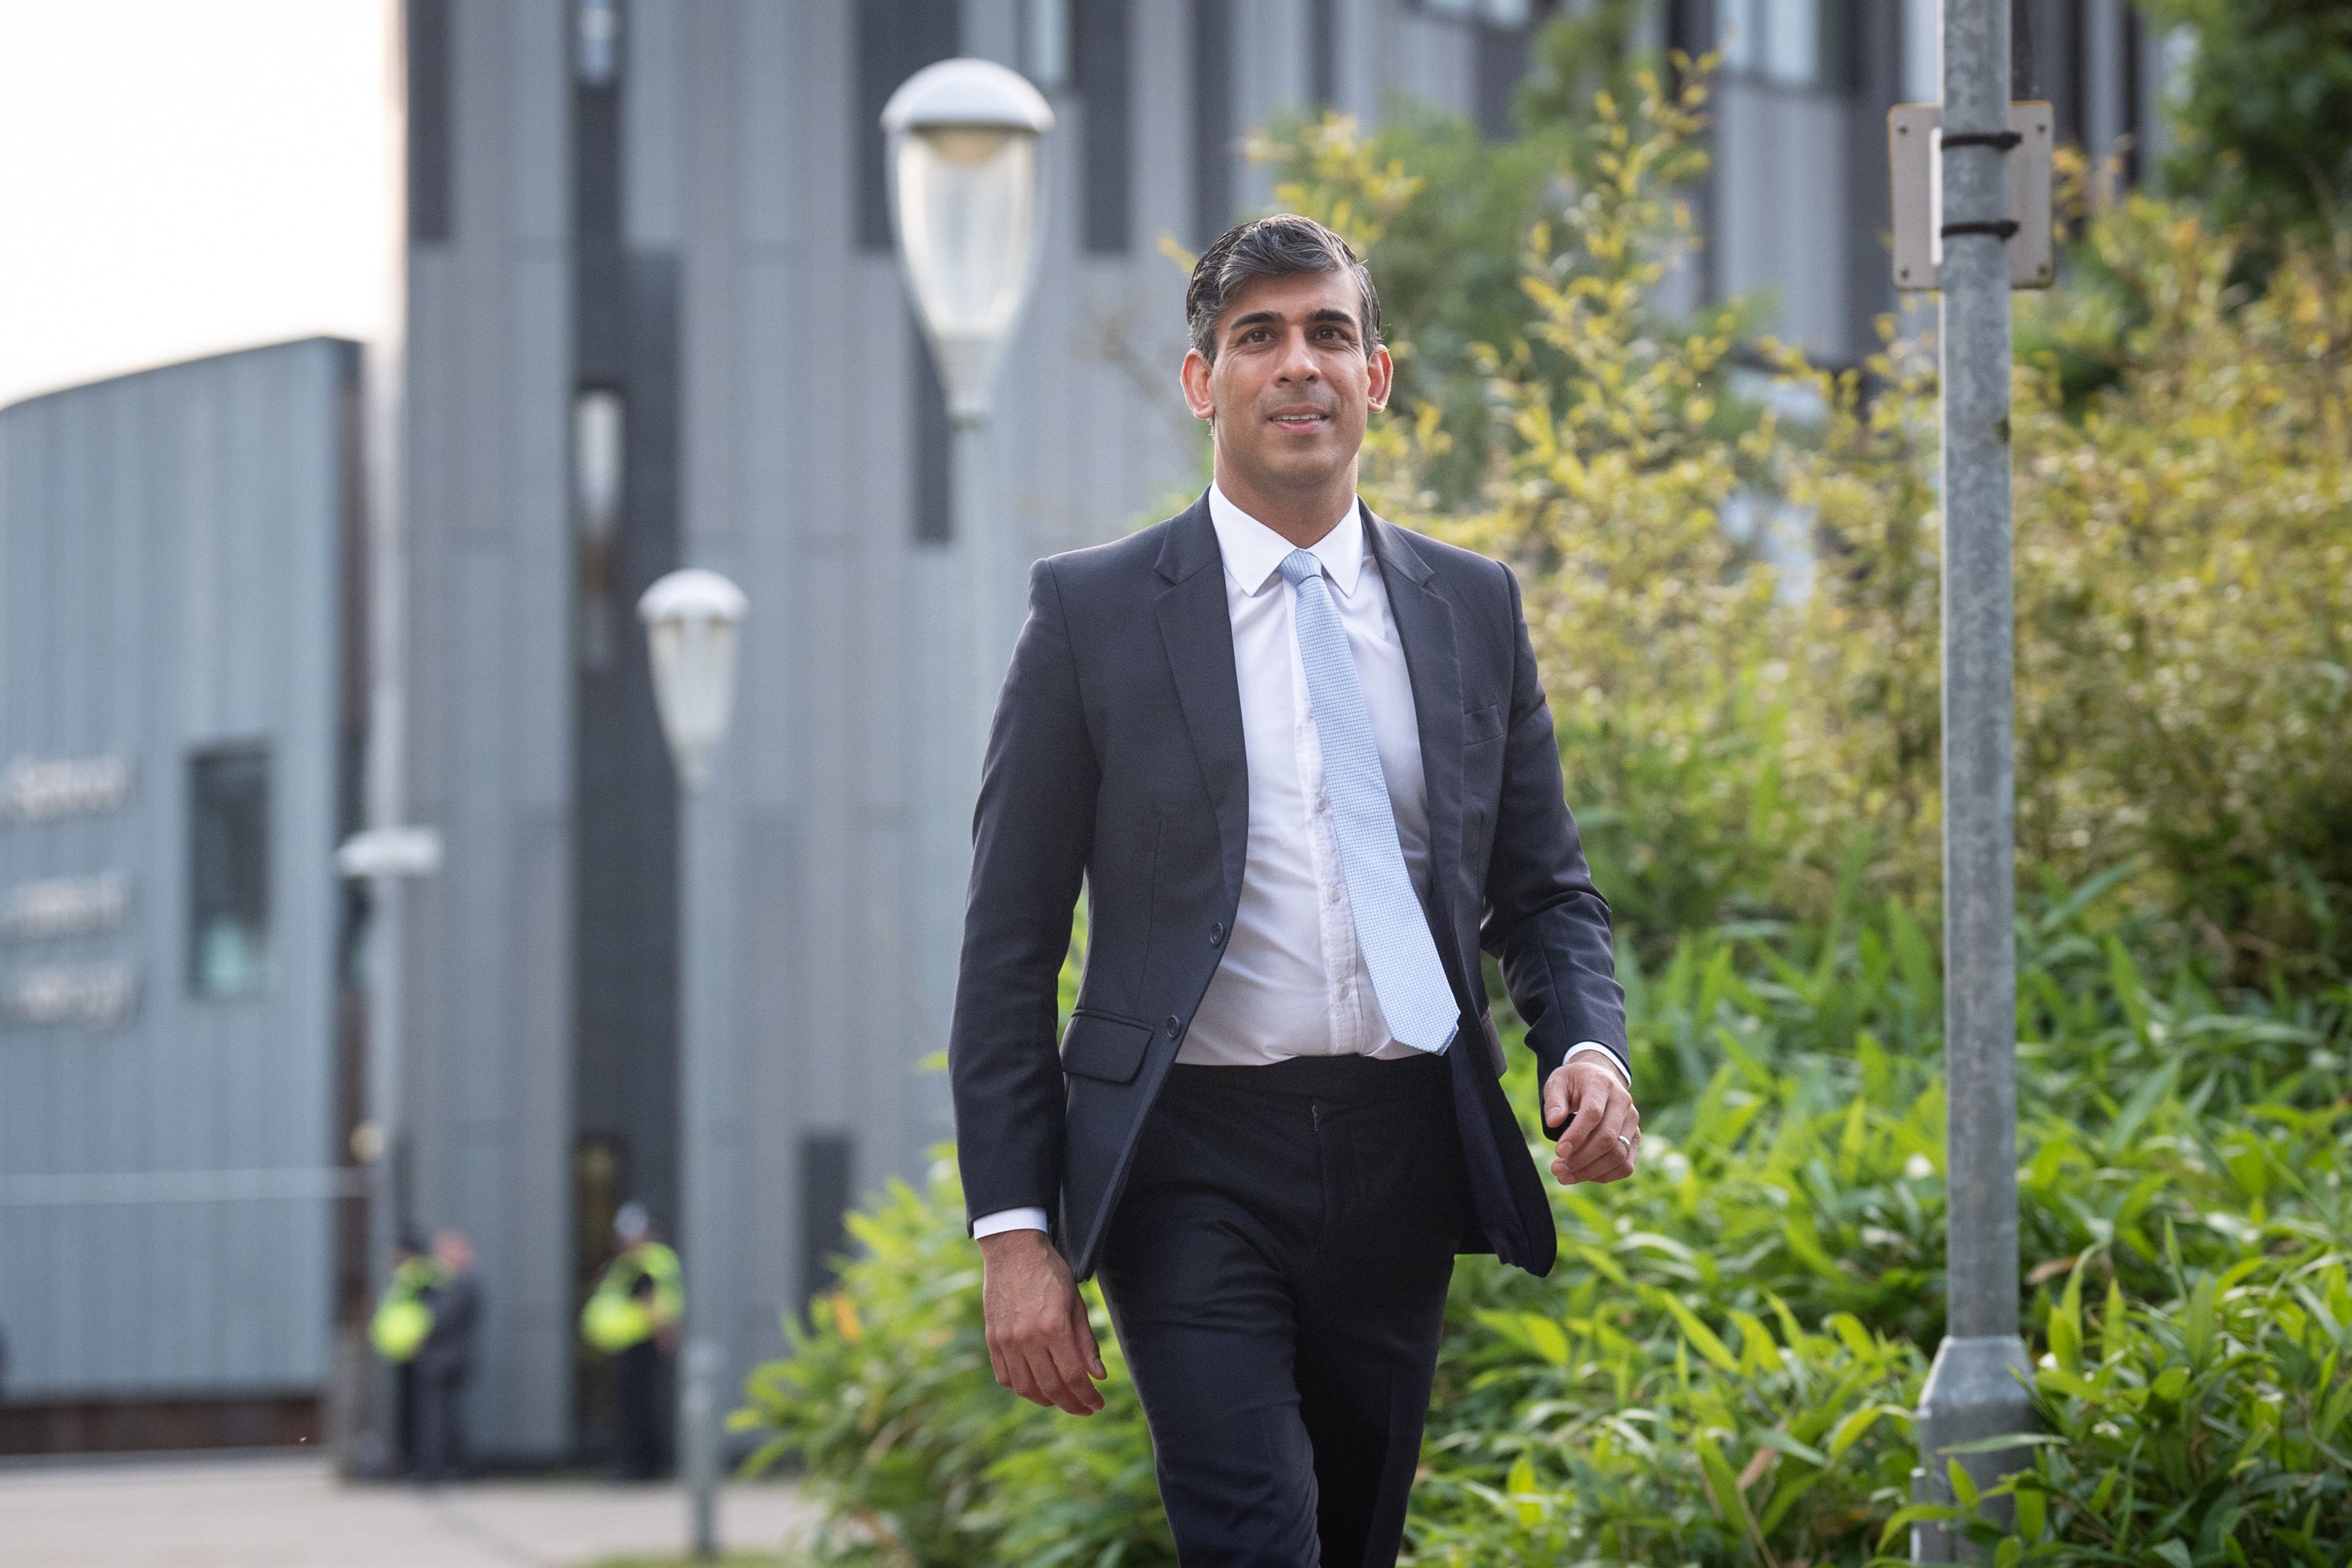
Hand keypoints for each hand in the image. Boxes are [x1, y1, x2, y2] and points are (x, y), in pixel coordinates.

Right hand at [978, 1229, 1105, 1415]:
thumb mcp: (1076, 1302)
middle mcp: (1027, 1337)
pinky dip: (1021, 1387)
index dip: (1087, 1397)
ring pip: (1025, 1388)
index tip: (1098, 1404)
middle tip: (1085, 1408)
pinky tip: (1035, 1386)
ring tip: (1062, 1399)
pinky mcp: (992, 1339)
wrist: (1013, 1250)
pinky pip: (1005, 1376)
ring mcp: (1006, 1340)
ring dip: (1046, 1400)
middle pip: (1051, 1387)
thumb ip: (1086, 1341)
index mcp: (1053, 1326)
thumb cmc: (1050, 1272)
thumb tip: (1098, 1376)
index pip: (1073, 1376)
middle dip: (1072, 1404)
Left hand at [1542, 1056, 1638, 1184]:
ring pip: (1618, 1155)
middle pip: (1608, 1138)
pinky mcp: (1635, 1137)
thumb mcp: (1557, 1082)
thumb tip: (1553, 1122)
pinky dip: (1605, 1175)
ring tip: (1565, 1176)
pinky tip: (1583, 1174)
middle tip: (1557, 1169)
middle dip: (1581, 1158)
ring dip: (1590, 1171)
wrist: (1598, 1077)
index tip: (1558, 1151)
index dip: (1577, 1135)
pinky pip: (1626, 1165)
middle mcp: (1623, 1101)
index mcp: (1602, 1084)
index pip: (1593, 1113)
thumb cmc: (1574, 1082)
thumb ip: (1554, 1101)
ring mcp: (1632, 1121)